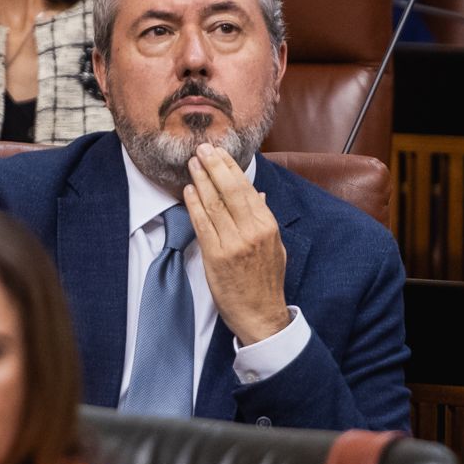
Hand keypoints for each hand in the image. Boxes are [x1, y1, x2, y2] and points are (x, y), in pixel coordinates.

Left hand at [183, 143, 289, 346]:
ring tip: (192, 163)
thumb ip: (264, 218)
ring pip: (214, 204)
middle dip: (214, 166)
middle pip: (229, 190)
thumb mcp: (275, 247)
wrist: (260, 315)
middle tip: (202, 148)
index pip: (246, 188)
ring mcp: (233, 244)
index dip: (230, 167)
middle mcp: (251, 231)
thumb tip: (258, 193)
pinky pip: (201, 224)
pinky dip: (193, 204)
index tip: (219, 152)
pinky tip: (188, 190)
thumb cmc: (266, 282)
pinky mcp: (216, 257)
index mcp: (267, 226)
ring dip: (201, 180)